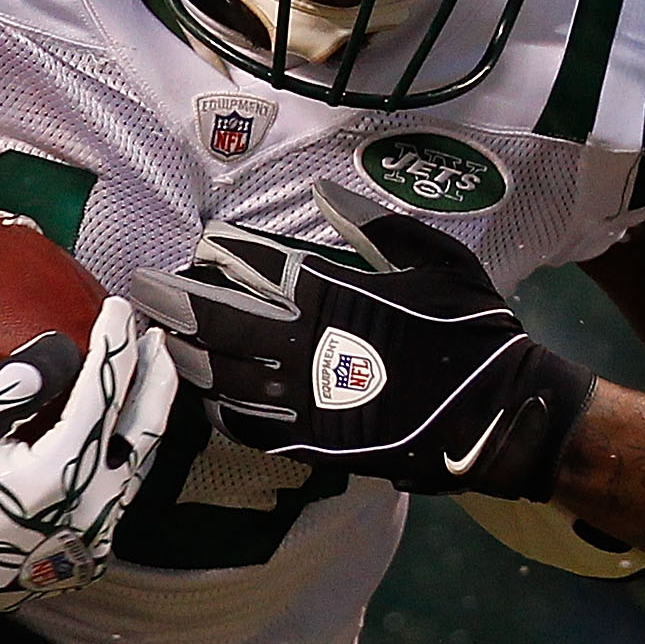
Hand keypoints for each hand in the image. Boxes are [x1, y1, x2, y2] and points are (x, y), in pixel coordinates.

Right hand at [0, 297, 178, 617]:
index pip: (102, 392)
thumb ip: (14, 389)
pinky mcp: (98, 551)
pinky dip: (127, 452)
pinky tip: (121, 432)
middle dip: (154, 377)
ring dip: (145, 415)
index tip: (117, 308)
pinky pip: (124, 490)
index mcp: (59, 471)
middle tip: (154, 338)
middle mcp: (94, 502)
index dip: (114, 345)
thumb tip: (62, 347)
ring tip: (146, 377)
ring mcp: (101, 531)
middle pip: (143, 427)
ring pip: (141, 461)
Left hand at [126, 184, 596, 498]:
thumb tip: (322, 198)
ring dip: (190, 356)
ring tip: (161, 339)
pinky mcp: (318, 445)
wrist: (501, 415)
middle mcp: (312, 348)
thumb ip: (376, 228)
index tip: (201, 242)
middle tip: (143, 289)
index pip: (263, 267)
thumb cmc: (473, 332)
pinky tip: (206, 397)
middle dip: (178, 303)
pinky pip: (252, 429)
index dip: (225, 253)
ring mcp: (310, 402)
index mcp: (339, 296)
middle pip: (225, 322)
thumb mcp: (436, 261)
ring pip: (227, 378)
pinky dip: (222, 411)